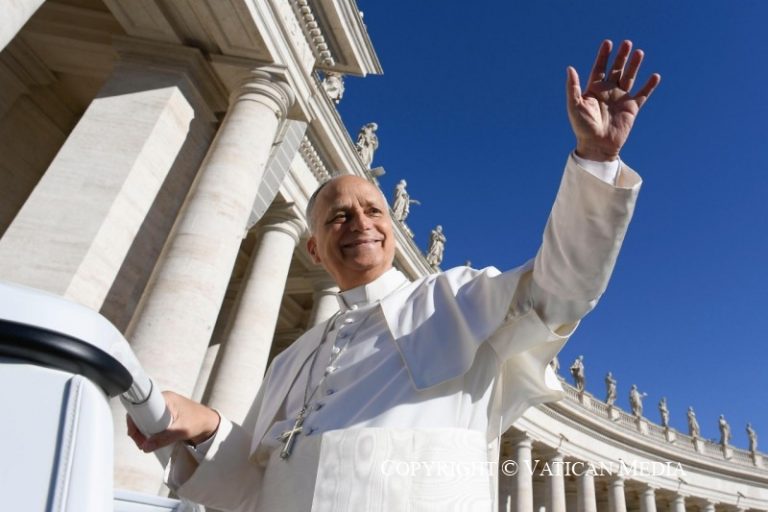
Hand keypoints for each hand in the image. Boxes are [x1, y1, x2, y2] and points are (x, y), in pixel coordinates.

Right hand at [126, 391, 219, 452]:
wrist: (211, 424)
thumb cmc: (199, 421)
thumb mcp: (181, 430)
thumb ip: (164, 438)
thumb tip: (145, 446)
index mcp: (165, 398)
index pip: (141, 405)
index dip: (134, 419)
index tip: (133, 433)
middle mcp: (163, 401)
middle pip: (141, 414)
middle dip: (138, 429)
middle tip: (141, 443)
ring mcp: (164, 409)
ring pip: (145, 420)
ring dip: (143, 432)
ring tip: (145, 444)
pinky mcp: (166, 417)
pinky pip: (151, 423)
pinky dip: (149, 432)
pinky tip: (150, 441)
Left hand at [567, 39, 660, 160]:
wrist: (597, 145)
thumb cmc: (583, 127)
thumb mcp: (575, 106)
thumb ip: (573, 87)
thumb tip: (570, 68)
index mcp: (594, 89)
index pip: (599, 68)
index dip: (603, 56)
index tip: (608, 43)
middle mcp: (608, 91)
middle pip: (616, 69)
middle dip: (621, 56)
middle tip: (627, 43)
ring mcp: (621, 98)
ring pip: (629, 77)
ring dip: (634, 65)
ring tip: (639, 52)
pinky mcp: (632, 108)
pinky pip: (642, 94)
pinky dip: (649, 86)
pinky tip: (655, 76)